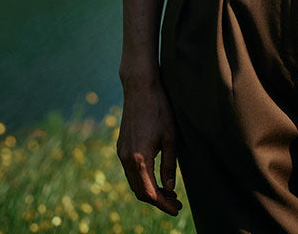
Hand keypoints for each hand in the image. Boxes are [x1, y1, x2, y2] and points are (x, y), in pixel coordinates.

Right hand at [117, 78, 182, 215]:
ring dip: (149, 190)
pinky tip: (156, 176)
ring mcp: (121, 152)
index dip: (163, 204)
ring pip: (134, 182)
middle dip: (157, 200)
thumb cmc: (159, 109)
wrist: (140, 88)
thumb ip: (169, 165)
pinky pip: (130, 171)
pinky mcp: (121, 146)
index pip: (149, 193)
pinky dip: (142, 179)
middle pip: (140, 192)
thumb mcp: (170, 137)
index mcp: (139, 159)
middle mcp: (126, 159)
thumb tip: (168, 188)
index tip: (177, 209)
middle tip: (176, 202)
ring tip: (168, 192)